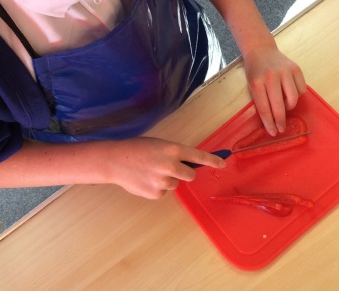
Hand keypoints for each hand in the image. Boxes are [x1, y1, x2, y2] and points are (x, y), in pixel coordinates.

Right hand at [105, 137, 224, 198]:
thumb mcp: (158, 145)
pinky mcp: (156, 194)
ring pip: (175, 184)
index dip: (212, 160)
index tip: (223, 163)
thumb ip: (173, 154)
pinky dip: (157, 187)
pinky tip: (145, 179)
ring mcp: (163, 181)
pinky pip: (164, 191)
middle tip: (171, 168)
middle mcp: (170, 166)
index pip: (198, 156)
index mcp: (172, 149)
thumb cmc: (136, 148)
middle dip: (185, 172)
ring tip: (150, 172)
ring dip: (168, 179)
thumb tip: (187, 164)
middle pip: (191, 175)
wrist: (115, 161)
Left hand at [243, 45, 305, 135]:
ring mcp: (285, 72)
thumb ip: (260, 99)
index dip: (269, 123)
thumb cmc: (255, 70)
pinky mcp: (296, 69)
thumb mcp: (251, 84)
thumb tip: (272, 120)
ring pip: (293, 99)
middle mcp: (271, 77)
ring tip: (285, 106)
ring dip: (290, 107)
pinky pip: (301, 89)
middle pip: (279, 106)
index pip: (264, 108)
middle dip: (280, 121)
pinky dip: (297, 95)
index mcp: (257, 82)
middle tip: (281, 129)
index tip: (273, 132)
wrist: (261, 50)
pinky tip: (290, 93)